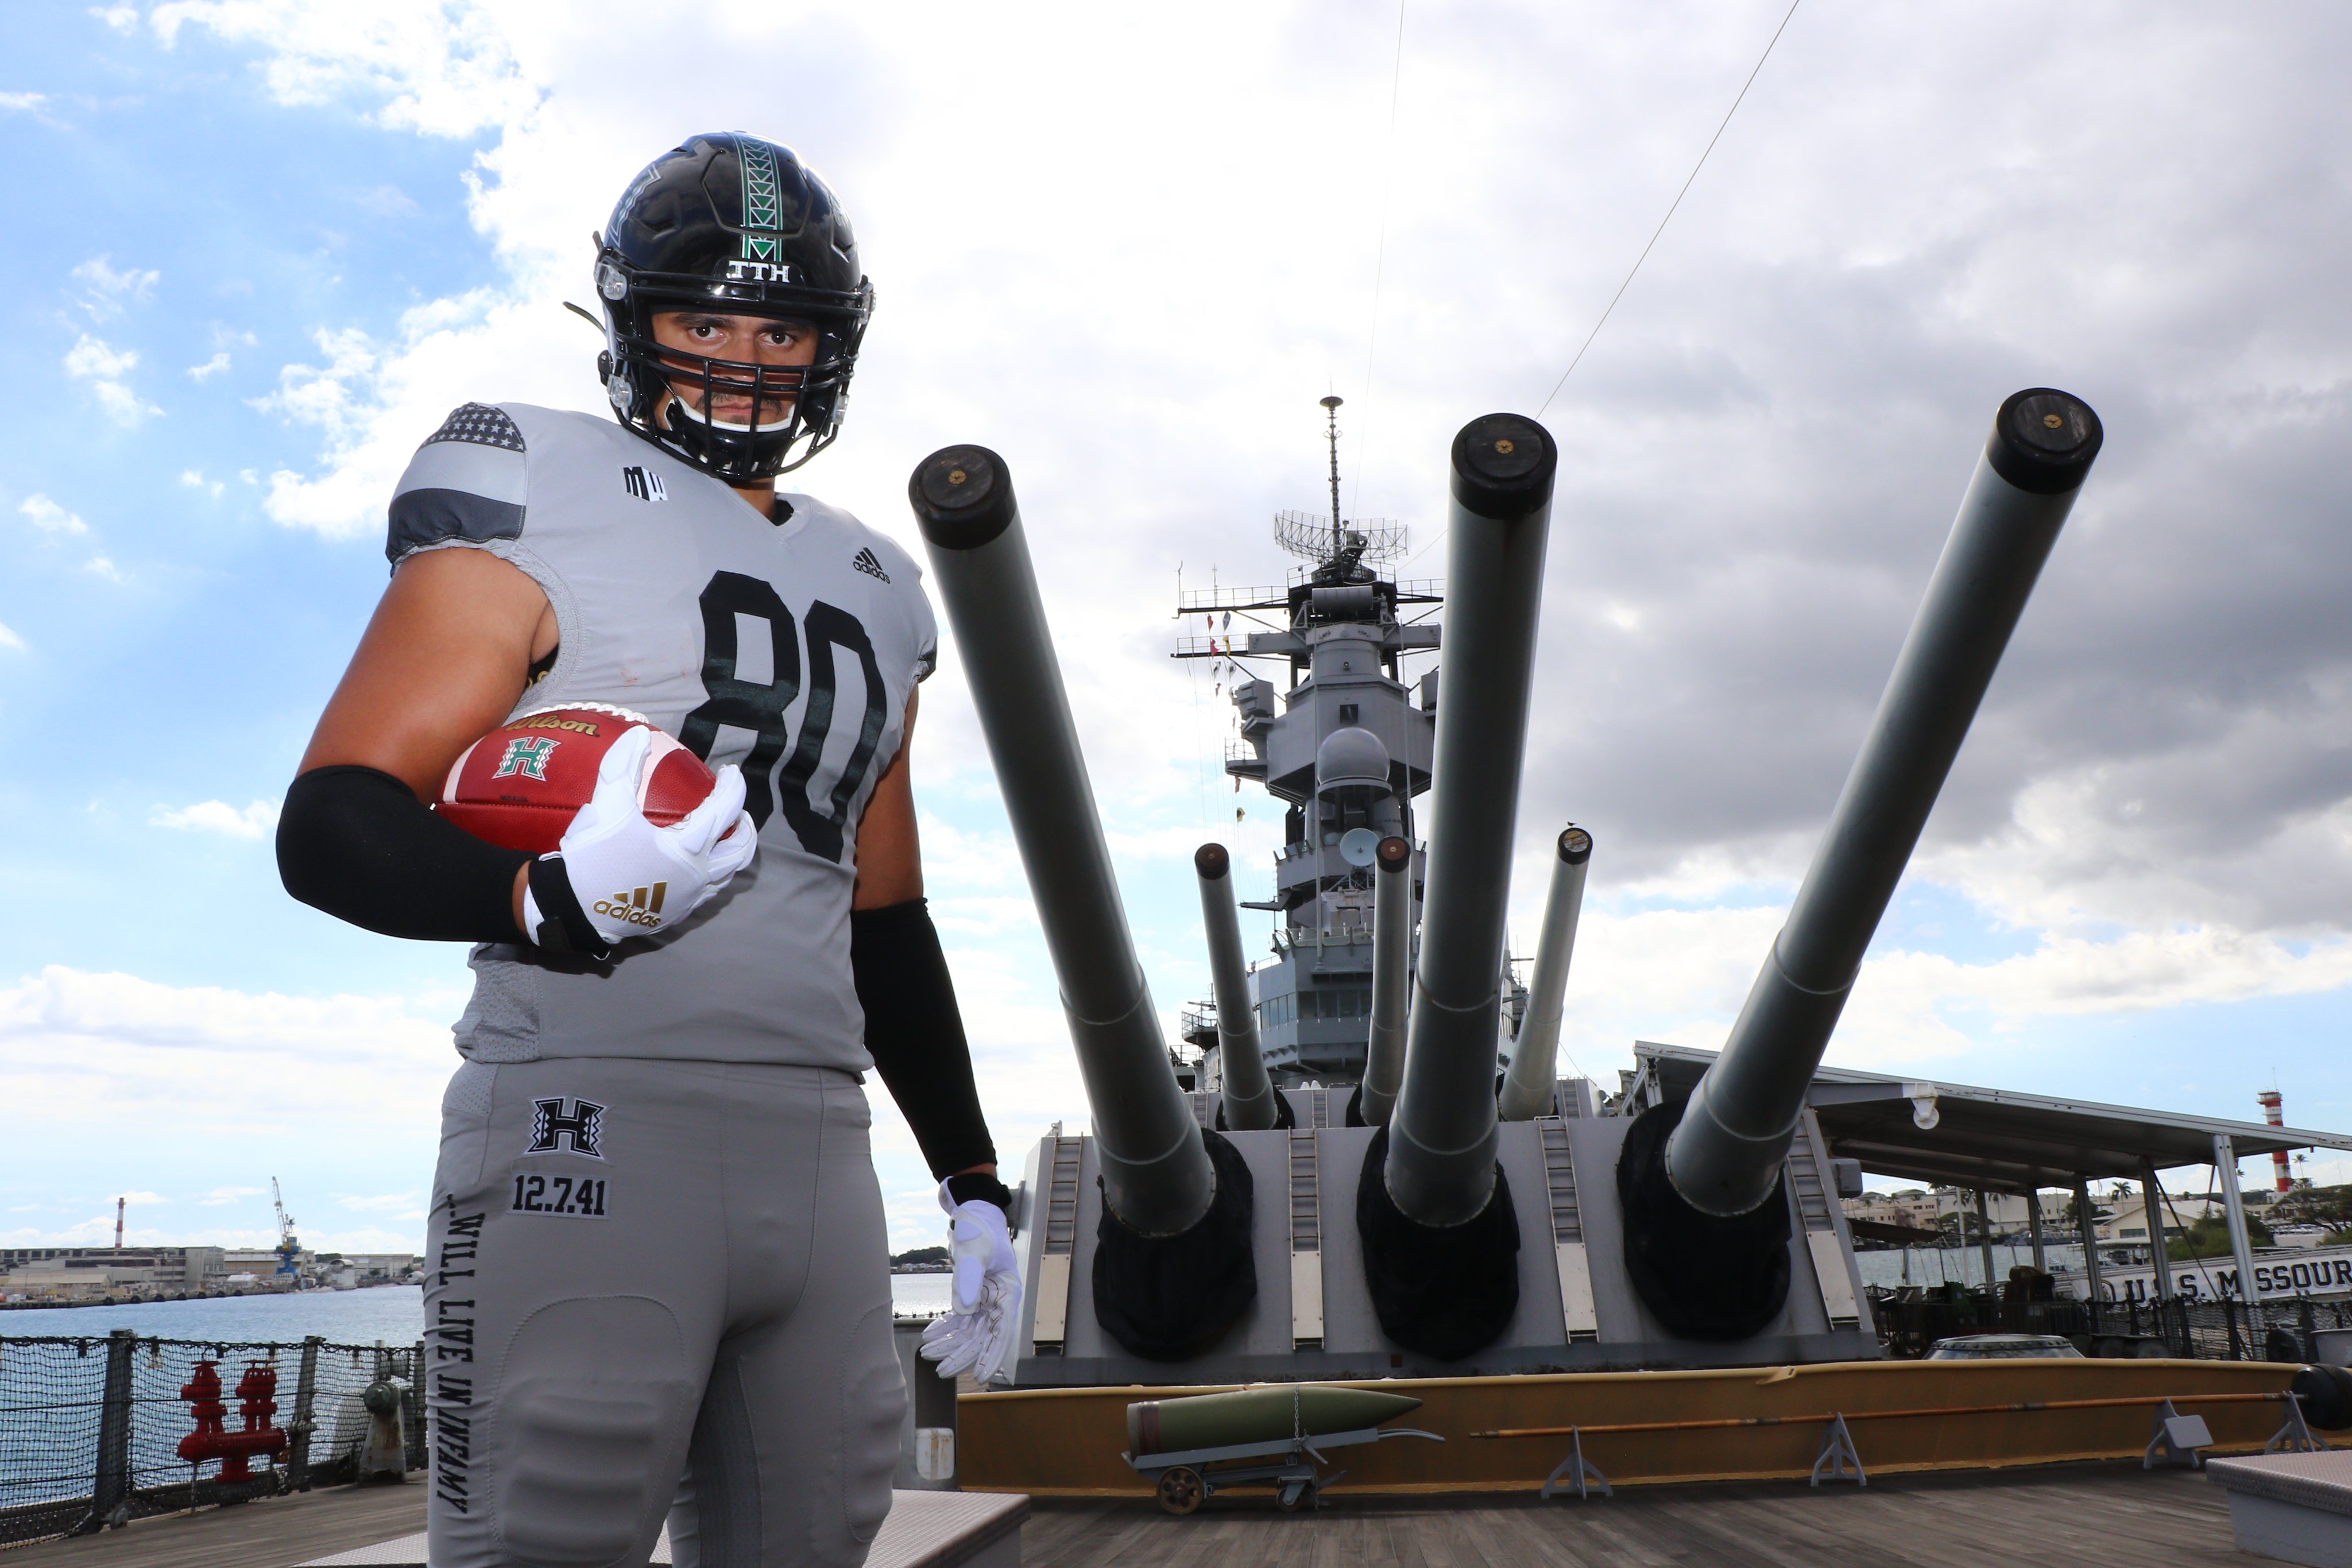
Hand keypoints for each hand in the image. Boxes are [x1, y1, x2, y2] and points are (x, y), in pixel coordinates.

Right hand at [529, 726, 755, 948]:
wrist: (574, 909)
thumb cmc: (593, 858)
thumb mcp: (606, 806)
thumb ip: (623, 766)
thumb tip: (639, 734)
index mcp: (688, 848)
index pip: (726, 810)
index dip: (734, 786)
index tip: (730, 772)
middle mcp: (697, 876)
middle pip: (741, 850)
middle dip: (745, 827)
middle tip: (737, 810)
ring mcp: (689, 898)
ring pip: (728, 874)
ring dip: (731, 851)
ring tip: (722, 835)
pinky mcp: (676, 913)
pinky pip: (707, 891)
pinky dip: (713, 872)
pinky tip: (696, 863)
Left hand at [918, 1181, 1021, 1385]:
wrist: (972, 1213)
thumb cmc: (978, 1229)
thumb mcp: (973, 1251)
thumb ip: (969, 1280)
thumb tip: (964, 1312)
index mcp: (1008, 1293)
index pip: (1002, 1332)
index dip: (992, 1355)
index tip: (980, 1376)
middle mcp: (999, 1301)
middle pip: (982, 1337)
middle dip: (961, 1354)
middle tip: (939, 1370)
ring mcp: (985, 1299)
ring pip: (968, 1331)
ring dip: (949, 1343)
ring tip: (927, 1353)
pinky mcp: (972, 1295)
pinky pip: (960, 1319)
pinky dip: (945, 1327)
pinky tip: (929, 1335)